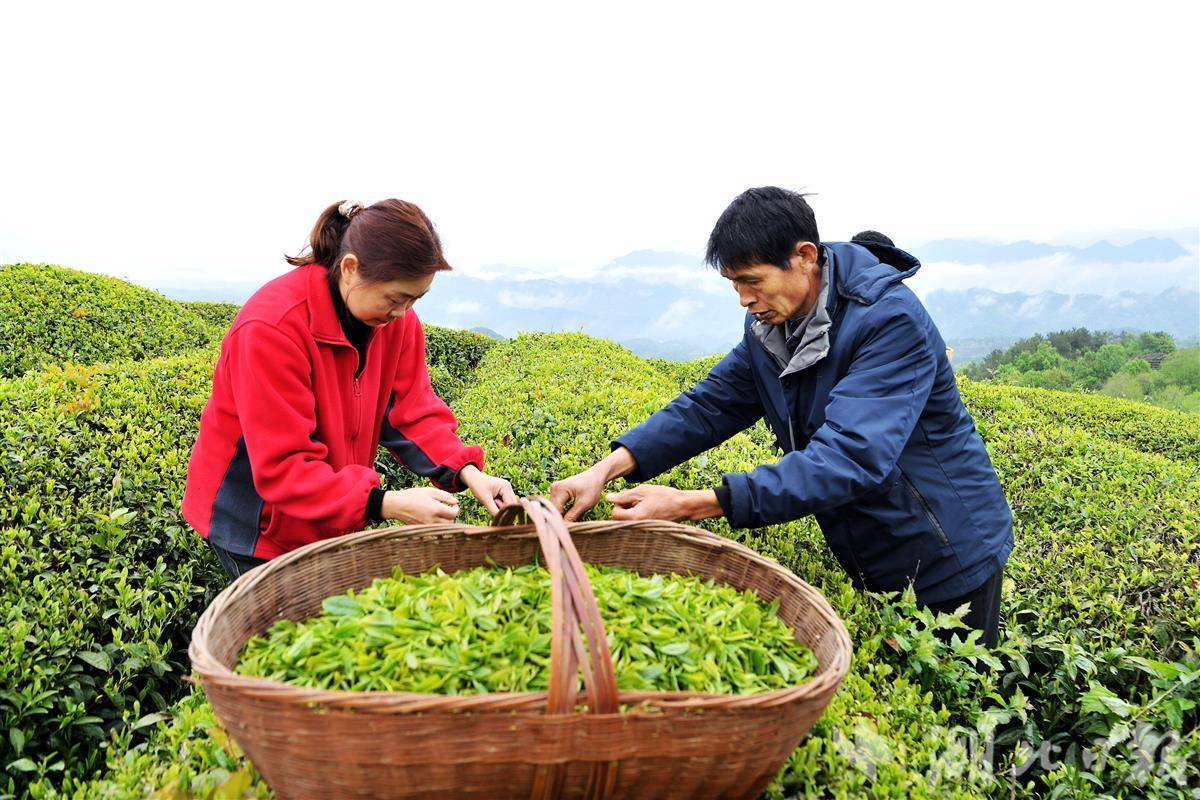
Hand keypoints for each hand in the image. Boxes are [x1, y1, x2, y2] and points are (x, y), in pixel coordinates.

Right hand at [382, 487, 459, 523]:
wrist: (397, 505)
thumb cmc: (413, 496)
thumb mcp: (430, 491)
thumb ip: (445, 496)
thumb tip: (456, 501)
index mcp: (436, 509)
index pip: (454, 513)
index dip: (456, 508)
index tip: (454, 505)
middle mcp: (432, 520)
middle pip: (451, 522)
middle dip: (452, 515)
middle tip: (448, 509)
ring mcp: (427, 526)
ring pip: (444, 527)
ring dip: (446, 521)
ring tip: (441, 513)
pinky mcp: (423, 529)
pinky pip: (435, 529)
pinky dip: (438, 525)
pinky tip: (433, 517)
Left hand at [458, 465, 517, 515]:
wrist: (473, 478)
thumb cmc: (478, 486)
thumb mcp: (485, 500)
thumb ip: (493, 510)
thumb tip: (500, 521)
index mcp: (506, 487)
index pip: (510, 504)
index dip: (504, 511)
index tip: (496, 515)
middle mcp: (509, 488)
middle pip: (511, 505)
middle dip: (502, 508)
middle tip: (491, 504)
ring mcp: (507, 490)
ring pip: (508, 505)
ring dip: (500, 507)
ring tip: (491, 501)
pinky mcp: (504, 493)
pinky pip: (504, 503)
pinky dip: (498, 505)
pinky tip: (492, 501)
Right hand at [549, 447, 637, 520]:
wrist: (595, 476)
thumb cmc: (592, 488)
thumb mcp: (585, 504)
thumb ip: (573, 516)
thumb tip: (564, 527)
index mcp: (559, 489)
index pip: (555, 511)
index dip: (561, 522)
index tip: (570, 528)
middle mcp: (553, 488)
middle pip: (553, 511)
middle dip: (562, 518)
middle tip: (575, 522)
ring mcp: (553, 490)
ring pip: (555, 509)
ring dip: (563, 515)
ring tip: (575, 514)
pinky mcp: (556, 492)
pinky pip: (557, 506)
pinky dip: (564, 511)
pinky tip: (572, 510)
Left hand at [607, 485, 721, 521]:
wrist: (683, 506)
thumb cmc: (663, 496)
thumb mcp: (642, 492)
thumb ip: (623, 496)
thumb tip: (608, 498)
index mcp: (634, 518)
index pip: (614, 513)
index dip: (619, 503)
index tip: (630, 498)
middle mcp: (637, 528)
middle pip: (618, 520)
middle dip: (623, 509)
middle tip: (637, 501)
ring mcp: (642, 531)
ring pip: (626, 522)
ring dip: (630, 513)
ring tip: (643, 506)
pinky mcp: (646, 531)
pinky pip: (635, 525)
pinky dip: (637, 518)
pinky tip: (647, 511)